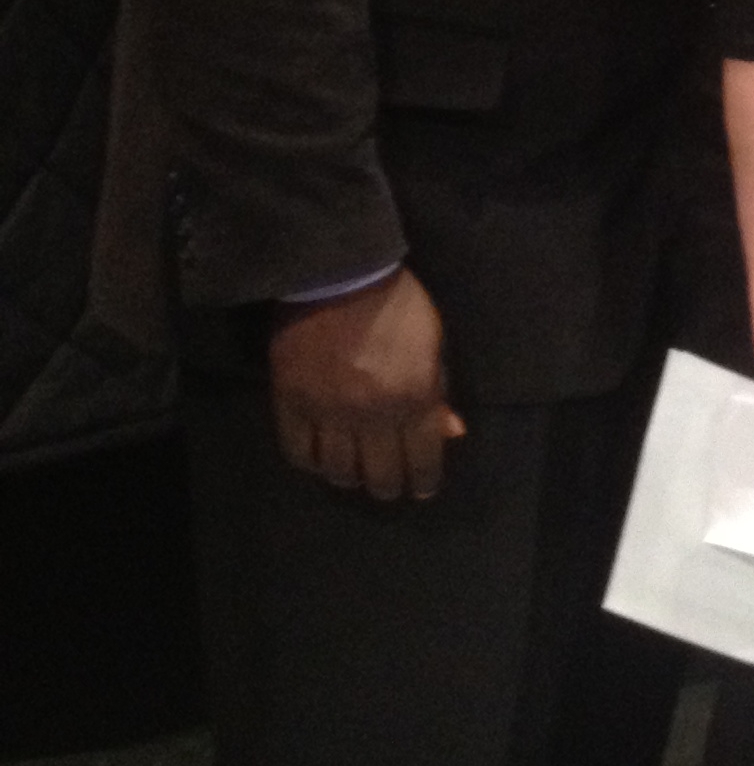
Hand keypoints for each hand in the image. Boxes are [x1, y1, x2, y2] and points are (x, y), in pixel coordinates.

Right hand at [268, 268, 466, 501]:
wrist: (340, 276)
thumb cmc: (399, 305)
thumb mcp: (434, 344)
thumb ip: (439, 391)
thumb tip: (451, 431)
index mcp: (414, 399)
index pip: (422, 459)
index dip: (424, 480)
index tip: (422, 489)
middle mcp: (371, 415)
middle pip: (379, 473)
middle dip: (389, 486)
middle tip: (390, 487)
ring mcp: (327, 412)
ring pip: (337, 470)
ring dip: (350, 478)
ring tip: (356, 475)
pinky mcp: (290, 403)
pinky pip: (297, 451)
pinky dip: (310, 463)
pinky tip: (320, 461)